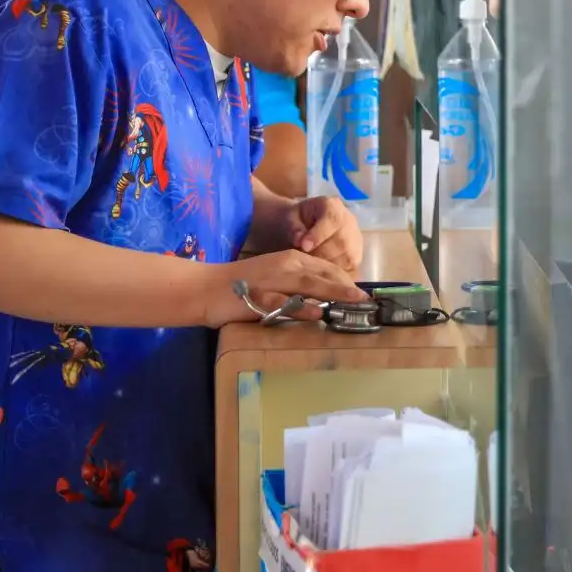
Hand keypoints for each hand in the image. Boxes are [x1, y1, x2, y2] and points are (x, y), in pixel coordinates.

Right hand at [197, 249, 366, 326]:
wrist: (205, 287)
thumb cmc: (242, 285)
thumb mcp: (276, 278)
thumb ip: (299, 284)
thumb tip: (324, 298)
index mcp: (291, 259)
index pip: (326, 268)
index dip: (345, 281)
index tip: (361, 294)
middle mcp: (286, 265)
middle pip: (323, 274)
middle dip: (347, 288)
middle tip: (367, 301)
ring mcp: (273, 280)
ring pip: (310, 284)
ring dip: (334, 293)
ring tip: (355, 302)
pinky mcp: (259, 296)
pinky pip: (283, 302)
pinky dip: (301, 306)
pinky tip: (317, 313)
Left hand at [284, 196, 362, 271]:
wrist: (308, 223)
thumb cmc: (299, 220)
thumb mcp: (291, 217)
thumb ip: (294, 227)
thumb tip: (299, 240)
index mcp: (333, 207)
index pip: (332, 221)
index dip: (318, 236)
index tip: (304, 247)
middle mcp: (350, 222)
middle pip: (341, 242)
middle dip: (320, 254)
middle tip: (304, 260)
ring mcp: (356, 240)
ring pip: (346, 258)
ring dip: (327, 266)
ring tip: (312, 266)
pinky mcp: (357, 256)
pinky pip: (349, 269)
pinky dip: (335, 273)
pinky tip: (321, 272)